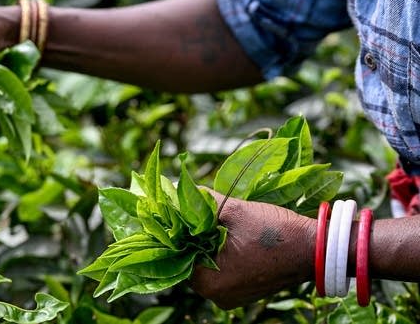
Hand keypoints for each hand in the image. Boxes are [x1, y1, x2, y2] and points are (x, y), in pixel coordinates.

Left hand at [189, 191, 315, 308]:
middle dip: (195, 238)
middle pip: (193, 261)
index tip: (184, 212)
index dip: (180, 231)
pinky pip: (223, 271)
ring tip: (219, 223)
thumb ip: (201, 204)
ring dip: (209, 245)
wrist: (314, 249)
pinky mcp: (243, 292)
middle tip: (201, 214)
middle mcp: (217, 296)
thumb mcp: (234, 211)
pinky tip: (230, 236)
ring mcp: (231, 297)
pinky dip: (223, 254)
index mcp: (209, 283)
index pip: (180, 254)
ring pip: (208, 265)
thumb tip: (176, 193)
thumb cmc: (273, 232)